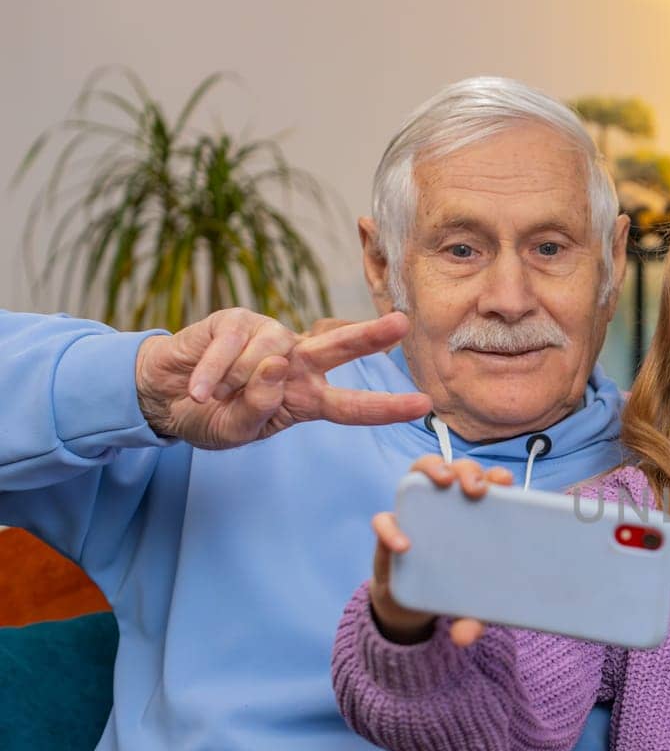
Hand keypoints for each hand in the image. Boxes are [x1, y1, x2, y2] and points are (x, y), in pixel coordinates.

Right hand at [133, 308, 430, 449]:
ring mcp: (270, 338)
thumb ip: (258, 408)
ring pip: (269, 354)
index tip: (424, 405)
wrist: (164, 394)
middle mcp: (297, 364)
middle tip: (400, 323)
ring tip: (213, 395)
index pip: (352, 406)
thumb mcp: (235, 430)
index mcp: (306, 398)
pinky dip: (213, 372)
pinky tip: (198, 387)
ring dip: (238, 382)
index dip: (386, 407)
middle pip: (338, 347)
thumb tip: (275, 366)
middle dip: (369, 335)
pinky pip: (233, 347)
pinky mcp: (238, 320)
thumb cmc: (209, 415)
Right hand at [369, 456, 513, 646]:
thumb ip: (472, 619)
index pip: (486, 484)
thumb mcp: (469, 606)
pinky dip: (391, 529)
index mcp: (473, 514)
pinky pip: (385, 520)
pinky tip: (404, 546)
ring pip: (419, 474)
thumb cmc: (452, 591)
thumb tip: (466, 638)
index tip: (505, 483)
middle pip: (456, 469)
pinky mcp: (389, 530)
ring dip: (431, 469)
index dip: (495, 476)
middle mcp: (444, 505)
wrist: (410, 604)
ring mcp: (415, 513)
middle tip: (475, 488)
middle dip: (467, 470)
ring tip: (443, 482)